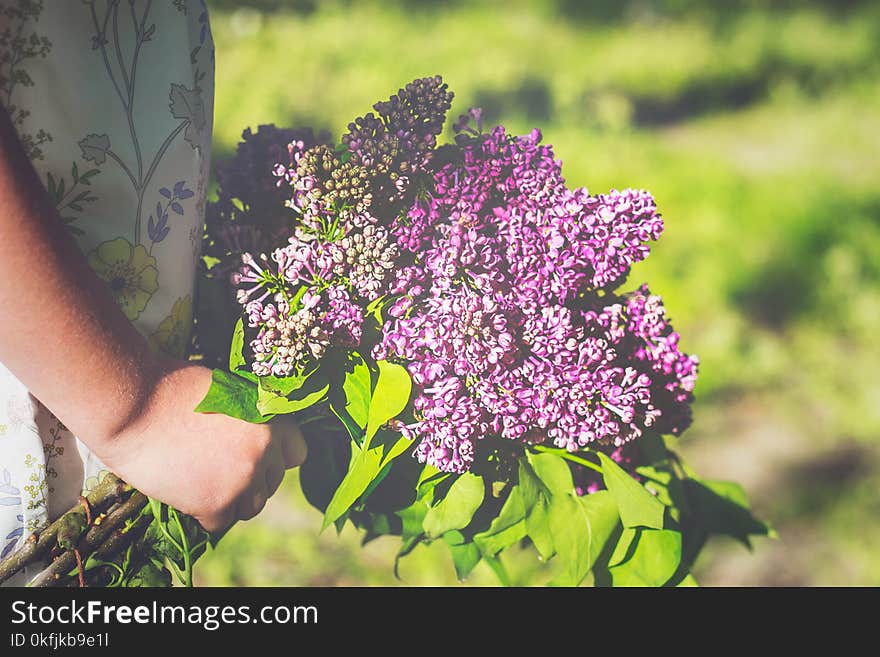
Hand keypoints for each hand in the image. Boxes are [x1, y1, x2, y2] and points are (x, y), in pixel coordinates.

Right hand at [94, 358, 306, 532]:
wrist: (129, 404)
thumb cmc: (169, 387)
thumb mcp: (225, 390)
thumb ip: (248, 416)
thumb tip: (254, 435)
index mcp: (272, 419)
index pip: (297, 453)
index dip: (274, 457)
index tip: (253, 457)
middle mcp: (265, 451)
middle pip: (272, 483)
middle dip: (250, 479)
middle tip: (217, 469)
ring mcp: (243, 479)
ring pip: (251, 508)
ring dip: (232, 500)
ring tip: (202, 481)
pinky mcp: (215, 503)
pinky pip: (221, 523)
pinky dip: (204, 514)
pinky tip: (185, 493)